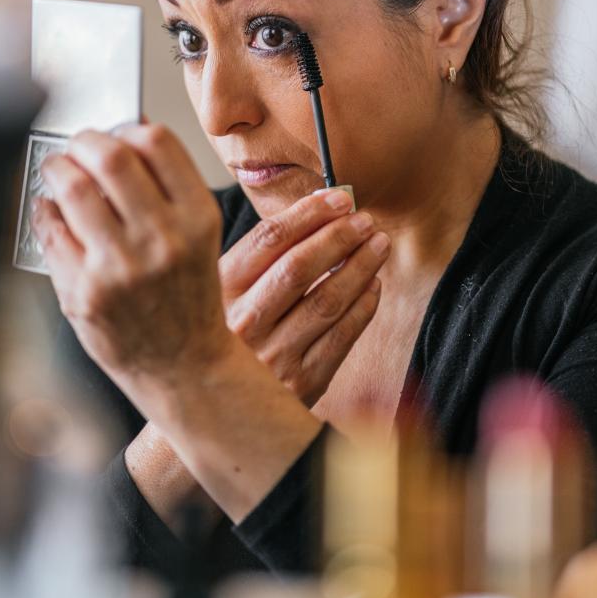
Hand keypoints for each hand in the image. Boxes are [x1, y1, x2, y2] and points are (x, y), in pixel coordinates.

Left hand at [32, 125, 231, 386]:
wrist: (182, 366)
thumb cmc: (186, 297)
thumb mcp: (197, 237)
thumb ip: (169, 187)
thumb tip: (125, 132)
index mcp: (197, 219)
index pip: (156, 143)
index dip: (127, 127)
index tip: (115, 133)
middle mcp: (162, 240)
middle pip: (110, 158)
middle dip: (84, 142)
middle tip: (77, 147)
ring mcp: (120, 268)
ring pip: (73, 189)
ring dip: (57, 170)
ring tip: (58, 172)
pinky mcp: (84, 292)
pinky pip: (50, 230)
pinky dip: (44, 210)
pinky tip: (50, 210)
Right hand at [220, 189, 388, 405]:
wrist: (218, 399)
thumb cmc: (231, 329)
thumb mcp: (228, 288)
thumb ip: (264, 253)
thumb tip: (320, 205)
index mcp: (220, 291)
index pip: (268, 240)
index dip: (309, 214)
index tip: (338, 198)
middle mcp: (242, 324)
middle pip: (299, 267)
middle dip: (339, 237)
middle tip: (364, 220)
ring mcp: (272, 356)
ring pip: (327, 301)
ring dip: (360, 267)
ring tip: (378, 245)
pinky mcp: (301, 383)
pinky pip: (342, 337)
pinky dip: (363, 306)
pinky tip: (372, 285)